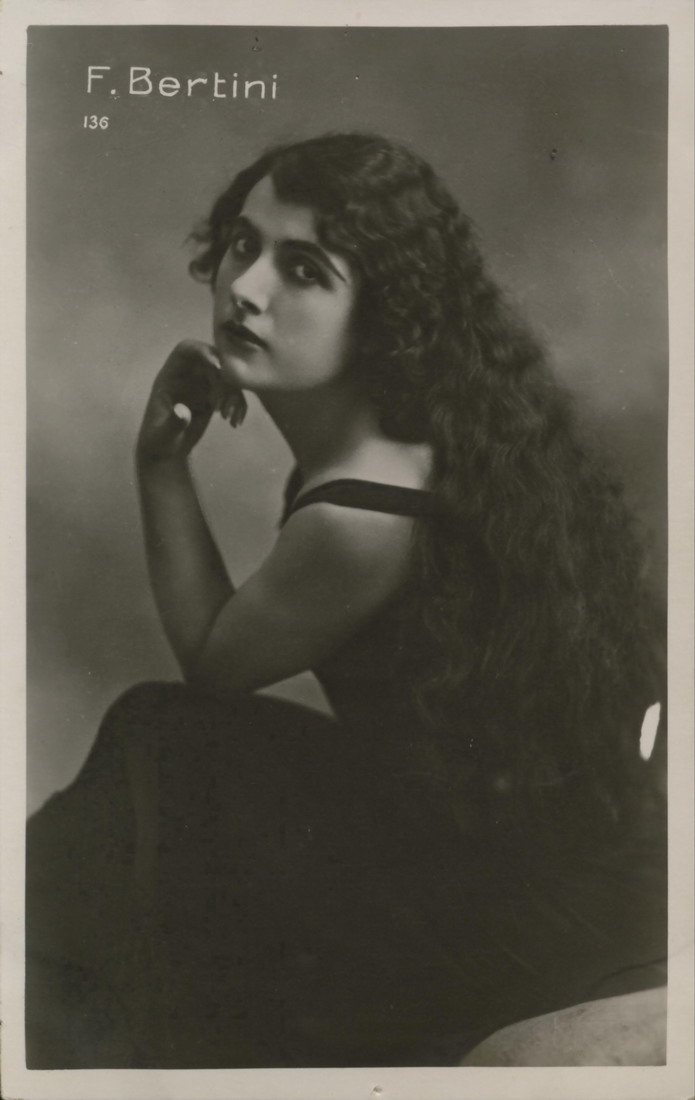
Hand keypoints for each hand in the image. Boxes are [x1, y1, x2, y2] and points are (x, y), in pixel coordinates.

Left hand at [136, 340, 246, 461]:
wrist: (167, 453)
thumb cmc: (158, 443)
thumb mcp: (163, 436)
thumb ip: (173, 423)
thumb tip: (182, 412)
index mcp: (170, 376)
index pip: (186, 350)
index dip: (202, 351)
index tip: (219, 366)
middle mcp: (188, 375)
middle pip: (213, 360)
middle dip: (224, 378)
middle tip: (223, 403)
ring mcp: (202, 385)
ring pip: (227, 376)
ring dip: (233, 394)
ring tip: (227, 417)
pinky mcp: (215, 397)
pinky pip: (233, 392)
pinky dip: (238, 405)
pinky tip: (234, 423)